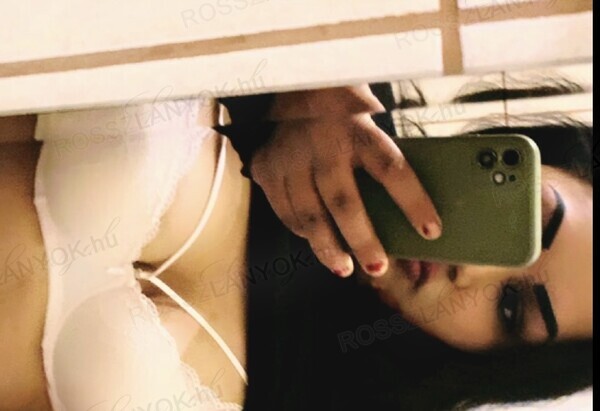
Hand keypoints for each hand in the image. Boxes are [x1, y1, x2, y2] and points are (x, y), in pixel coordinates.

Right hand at [250, 90, 441, 276]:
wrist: (287, 82)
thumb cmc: (338, 105)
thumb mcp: (366, 114)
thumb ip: (381, 150)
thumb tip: (412, 196)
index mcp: (357, 128)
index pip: (391, 170)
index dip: (413, 203)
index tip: (430, 231)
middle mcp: (322, 144)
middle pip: (345, 203)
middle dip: (363, 240)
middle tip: (379, 268)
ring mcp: (290, 158)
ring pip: (309, 215)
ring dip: (327, 247)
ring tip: (344, 268)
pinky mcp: (266, 168)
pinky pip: (285, 211)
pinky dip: (302, 231)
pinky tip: (316, 242)